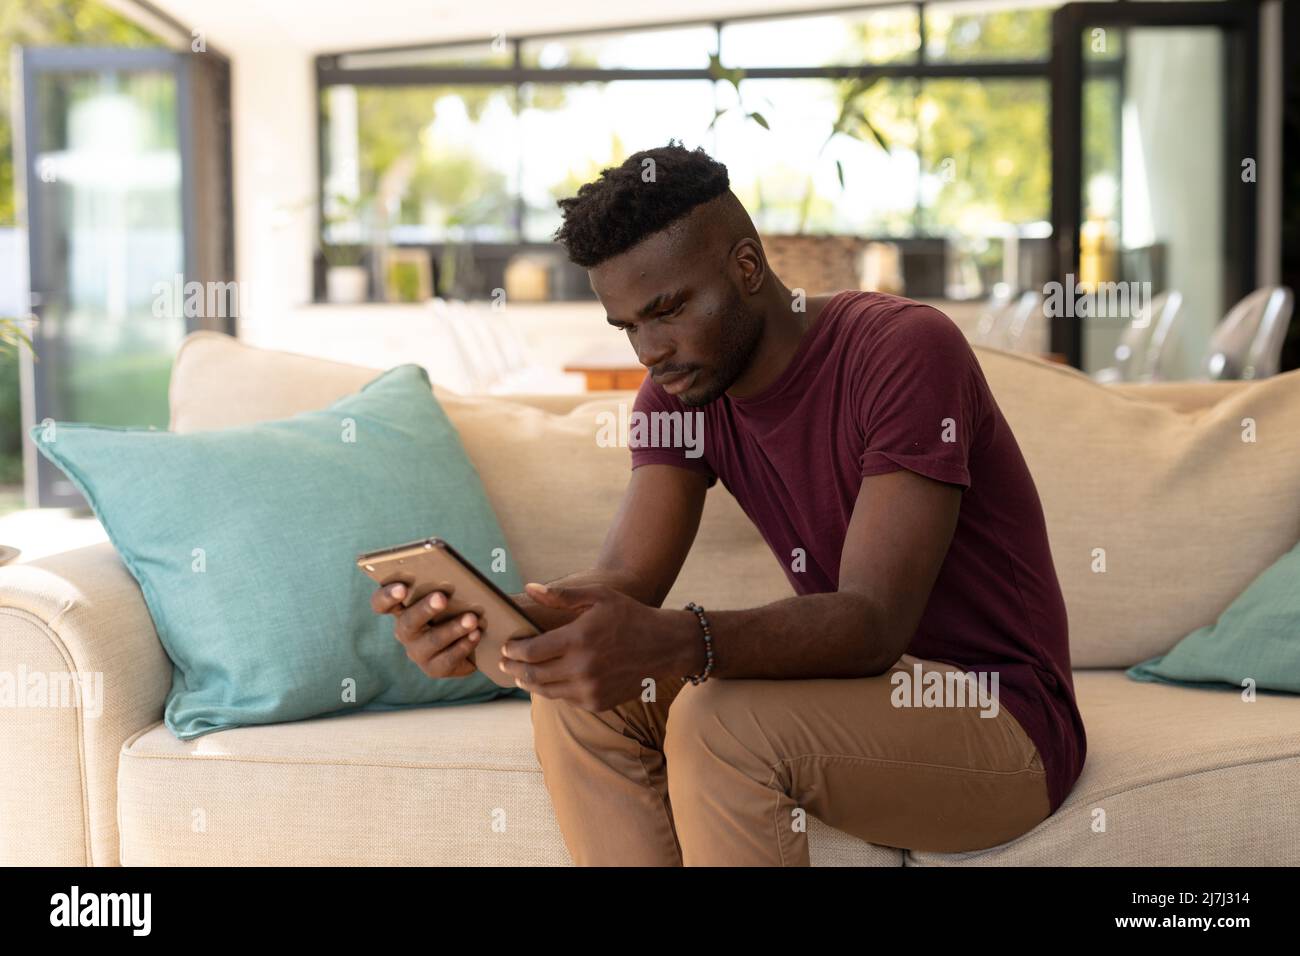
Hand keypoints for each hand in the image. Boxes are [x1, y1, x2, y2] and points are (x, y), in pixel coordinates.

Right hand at [369, 582, 480, 678]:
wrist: (475, 643)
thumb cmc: (458, 608)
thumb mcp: (450, 595)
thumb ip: (446, 586)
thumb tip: (457, 578)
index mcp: (402, 609)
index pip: (381, 603)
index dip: (387, 596)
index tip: (401, 588)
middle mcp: (405, 632)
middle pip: (407, 622)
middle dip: (424, 609)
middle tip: (441, 598)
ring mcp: (418, 653)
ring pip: (431, 642)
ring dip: (452, 629)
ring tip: (471, 618)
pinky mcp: (434, 668)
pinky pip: (447, 659)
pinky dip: (464, 645)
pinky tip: (476, 634)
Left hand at [497, 582, 697, 710]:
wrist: (664, 646)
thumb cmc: (630, 616)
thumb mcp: (598, 597)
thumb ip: (562, 595)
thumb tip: (530, 587)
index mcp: (578, 639)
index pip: (531, 651)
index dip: (513, 650)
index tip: (506, 646)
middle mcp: (582, 668)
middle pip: (532, 675)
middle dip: (513, 668)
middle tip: (504, 663)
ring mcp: (590, 689)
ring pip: (546, 691)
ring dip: (529, 682)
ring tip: (521, 674)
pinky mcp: (597, 703)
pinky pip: (565, 699)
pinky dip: (553, 690)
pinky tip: (549, 680)